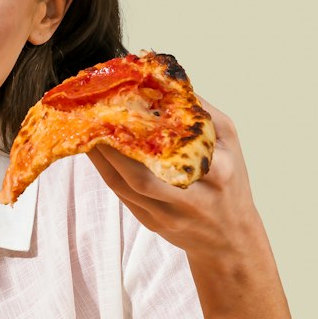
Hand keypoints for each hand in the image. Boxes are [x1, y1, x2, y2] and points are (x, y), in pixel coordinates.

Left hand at [86, 100, 261, 263]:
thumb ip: (201, 112)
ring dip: (100, 157)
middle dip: (112, 146)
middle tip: (93, 117)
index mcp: (216, 172)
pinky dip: (105, 170)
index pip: (176, 149)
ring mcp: (167, 215)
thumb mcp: (229, 141)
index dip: (145, 129)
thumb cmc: (230, 179)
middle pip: (141, 175)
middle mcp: (191, 198)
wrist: (231, 237)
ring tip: (86, 130)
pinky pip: (121, 195)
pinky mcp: (150, 224)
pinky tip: (95, 150)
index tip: (124, 102)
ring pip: (124, 186)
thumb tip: (165, 81)